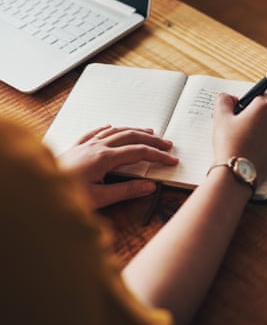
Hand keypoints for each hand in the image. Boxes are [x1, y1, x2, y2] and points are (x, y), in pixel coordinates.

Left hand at [57, 125, 177, 208]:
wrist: (38, 191)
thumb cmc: (66, 196)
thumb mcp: (99, 198)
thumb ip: (126, 190)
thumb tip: (149, 186)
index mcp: (104, 158)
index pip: (139, 152)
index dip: (158, 155)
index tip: (171, 160)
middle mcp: (96, 146)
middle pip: (130, 137)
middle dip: (151, 140)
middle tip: (167, 144)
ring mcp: (85, 144)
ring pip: (115, 131)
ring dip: (134, 131)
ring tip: (149, 132)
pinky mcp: (76, 147)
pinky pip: (95, 131)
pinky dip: (108, 128)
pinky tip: (111, 126)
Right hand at [212, 90, 266, 183]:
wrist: (237, 173)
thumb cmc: (230, 145)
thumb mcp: (221, 117)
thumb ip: (224, 100)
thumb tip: (229, 98)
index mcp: (264, 107)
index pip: (261, 92)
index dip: (249, 99)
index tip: (240, 107)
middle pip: (265, 110)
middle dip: (253, 114)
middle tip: (236, 125)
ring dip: (258, 128)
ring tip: (241, 139)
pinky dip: (261, 142)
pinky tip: (248, 149)